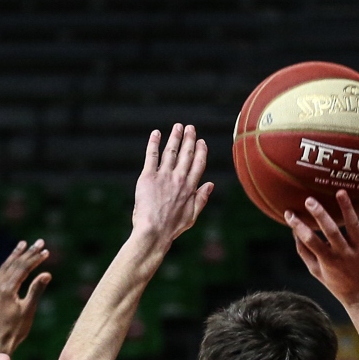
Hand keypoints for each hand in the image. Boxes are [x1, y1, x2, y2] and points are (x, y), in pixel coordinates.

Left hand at [0, 239, 51, 352]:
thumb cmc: (16, 330)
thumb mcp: (28, 310)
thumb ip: (36, 291)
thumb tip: (46, 273)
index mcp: (7, 290)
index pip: (22, 269)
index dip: (35, 259)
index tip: (46, 251)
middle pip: (14, 265)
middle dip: (28, 253)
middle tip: (40, 242)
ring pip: (6, 267)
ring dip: (16, 256)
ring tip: (24, 245)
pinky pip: (2, 274)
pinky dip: (9, 265)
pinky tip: (14, 263)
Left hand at [131, 124, 211, 244]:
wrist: (153, 232)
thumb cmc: (171, 228)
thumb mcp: (192, 216)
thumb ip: (202, 198)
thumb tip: (210, 184)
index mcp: (190, 188)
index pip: (198, 164)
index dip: (201, 151)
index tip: (202, 141)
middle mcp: (179, 179)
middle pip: (186, 154)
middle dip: (189, 139)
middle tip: (190, 127)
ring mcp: (164, 176)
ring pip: (171, 151)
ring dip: (175, 137)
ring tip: (178, 126)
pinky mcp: (148, 176)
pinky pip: (152, 155)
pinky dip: (154, 143)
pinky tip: (156, 133)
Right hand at [288, 191, 358, 305]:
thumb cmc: (336, 282)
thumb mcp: (316, 271)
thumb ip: (304, 251)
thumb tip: (293, 231)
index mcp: (328, 260)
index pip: (310, 241)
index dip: (298, 226)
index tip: (288, 213)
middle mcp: (344, 253)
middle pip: (331, 232)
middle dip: (320, 215)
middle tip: (309, 200)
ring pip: (353, 225)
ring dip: (346, 208)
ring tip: (340, 191)